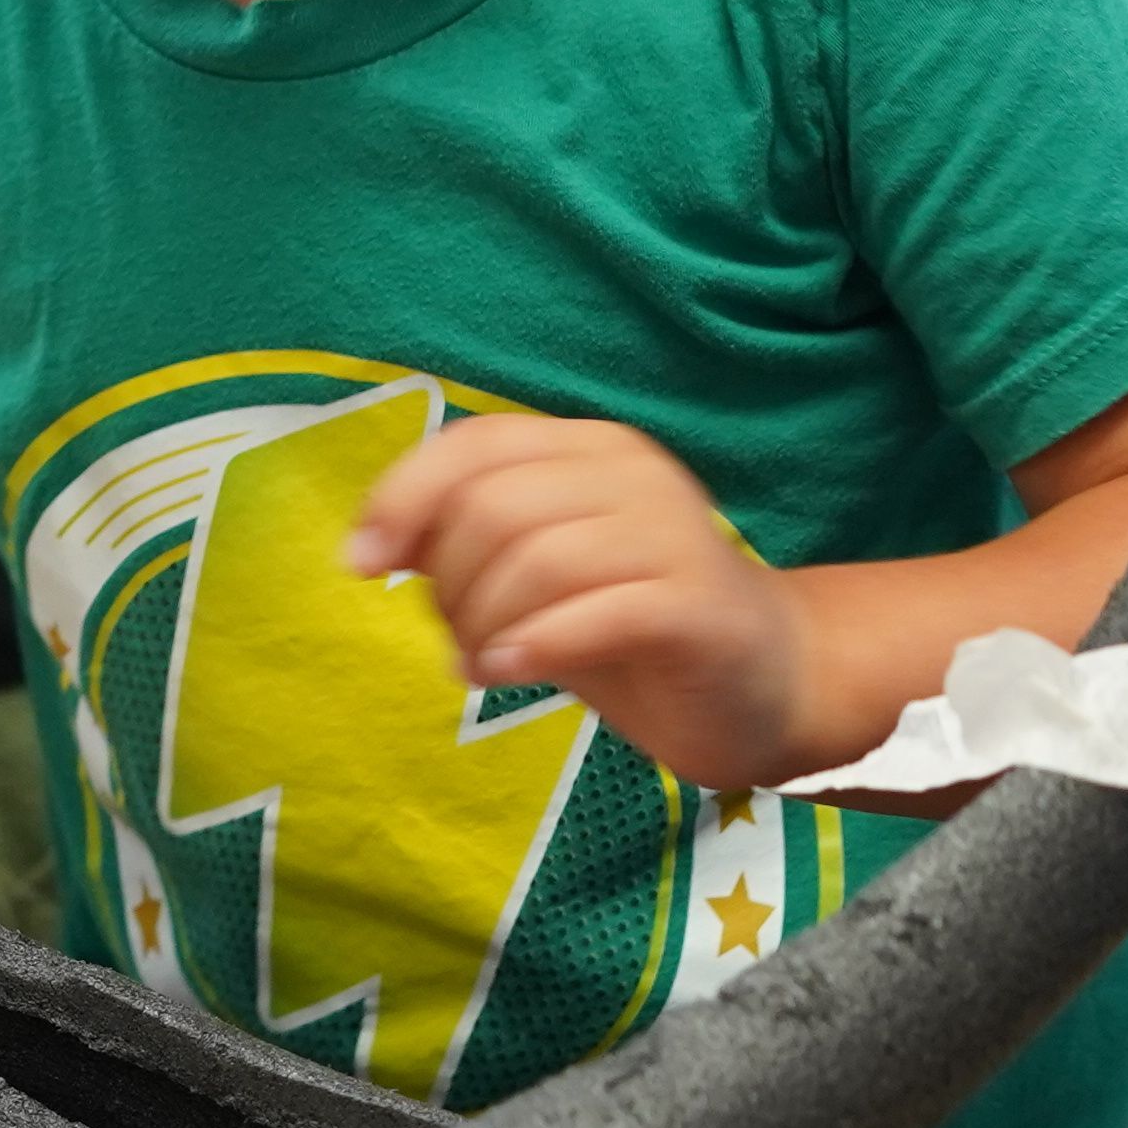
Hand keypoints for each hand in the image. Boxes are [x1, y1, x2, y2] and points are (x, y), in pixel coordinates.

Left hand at [340, 413, 819, 789]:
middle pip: (493, 508)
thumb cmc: (632, 628)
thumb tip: (380, 546)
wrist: (764, 682)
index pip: (473, 444)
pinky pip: (596, 612)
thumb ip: (470, 546)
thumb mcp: (538, 576)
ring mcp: (674, 534)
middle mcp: (635, 474)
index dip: (401, 499)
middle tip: (460, 643)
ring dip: (485, 626)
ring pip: (537, 560)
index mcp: (591, 449)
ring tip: (486, 667)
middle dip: (449, 587)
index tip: (363, 564)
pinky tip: (510, 672)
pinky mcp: (699, 605)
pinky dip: (534, 645)